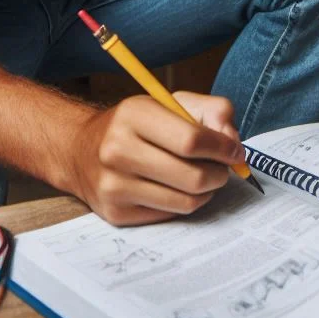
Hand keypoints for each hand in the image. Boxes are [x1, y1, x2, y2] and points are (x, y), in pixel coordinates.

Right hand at [66, 91, 245, 226]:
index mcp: (134, 115)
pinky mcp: (115, 213)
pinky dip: (184, 203)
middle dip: (219, 174)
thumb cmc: (137, 124)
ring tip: (203, 177)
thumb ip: (212, 111)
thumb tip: (233, 142)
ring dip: (206, 192)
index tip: (236, 151)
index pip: (191, 140)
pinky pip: (170, 214)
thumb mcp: (172, 103)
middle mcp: (118, 150)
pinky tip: (179, 188)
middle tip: (222, 168)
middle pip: (192, 176)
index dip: (223, 148)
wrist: (82, 150)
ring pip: (185, 201)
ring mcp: (114, 186)